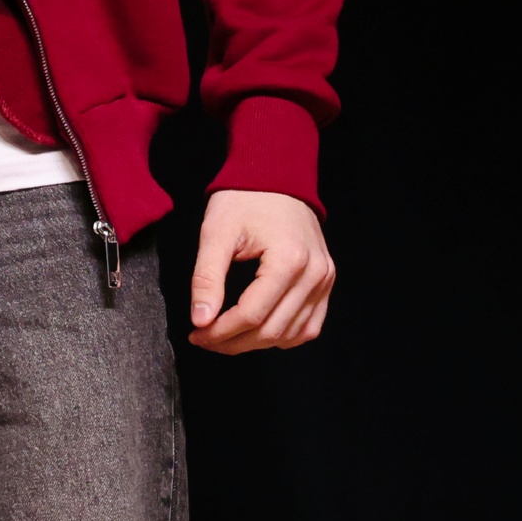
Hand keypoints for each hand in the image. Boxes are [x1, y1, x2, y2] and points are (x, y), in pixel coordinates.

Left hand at [188, 190, 334, 353]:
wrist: (275, 177)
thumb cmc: (244, 200)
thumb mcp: (216, 233)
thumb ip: (206, 278)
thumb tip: (200, 320)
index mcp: (288, 260)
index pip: (252, 314)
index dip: (221, 331)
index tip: (196, 334)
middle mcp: (314, 274)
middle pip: (272, 329)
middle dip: (234, 341)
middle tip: (204, 340)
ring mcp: (325, 280)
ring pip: (293, 333)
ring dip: (257, 343)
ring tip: (225, 338)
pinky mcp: (326, 282)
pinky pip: (310, 325)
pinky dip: (284, 335)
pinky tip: (257, 332)